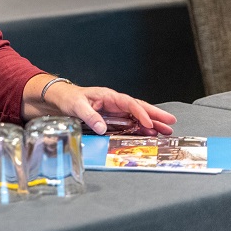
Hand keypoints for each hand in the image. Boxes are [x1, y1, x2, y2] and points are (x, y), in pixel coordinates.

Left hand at [42, 81, 175, 135]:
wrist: (59, 100)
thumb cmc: (68, 98)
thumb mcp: (76, 106)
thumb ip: (89, 116)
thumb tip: (102, 128)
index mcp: (108, 96)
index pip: (129, 103)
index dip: (140, 113)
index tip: (149, 123)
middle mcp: (114, 103)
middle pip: (138, 108)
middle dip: (155, 115)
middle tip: (171, 122)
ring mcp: (114, 111)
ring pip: (136, 117)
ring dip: (151, 123)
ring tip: (166, 131)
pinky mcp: (111, 119)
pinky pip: (129, 124)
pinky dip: (140, 129)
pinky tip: (149, 134)